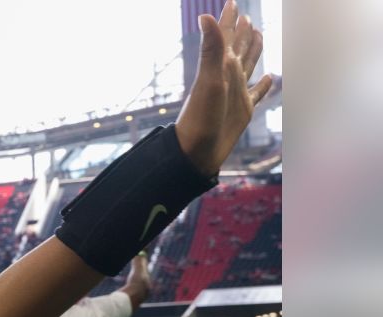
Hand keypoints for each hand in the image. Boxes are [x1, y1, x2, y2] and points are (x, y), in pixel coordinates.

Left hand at [175, 0, 272, 176]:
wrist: (197, 151)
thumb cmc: (201, 117)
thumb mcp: (209, 79)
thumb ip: (211, 48)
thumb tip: (205, 16)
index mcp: (221, 66)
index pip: (225, 36)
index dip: (229, 19)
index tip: (232, 2)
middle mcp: (228, 76)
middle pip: (238, 48)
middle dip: (241, 30)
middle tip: (245, 15)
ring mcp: (236, 92)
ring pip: (249, 65)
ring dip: (253, 50)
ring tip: (258, 35)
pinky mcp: (244, 109)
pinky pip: (257, 92)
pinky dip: (264, 84)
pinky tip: (270, 78)